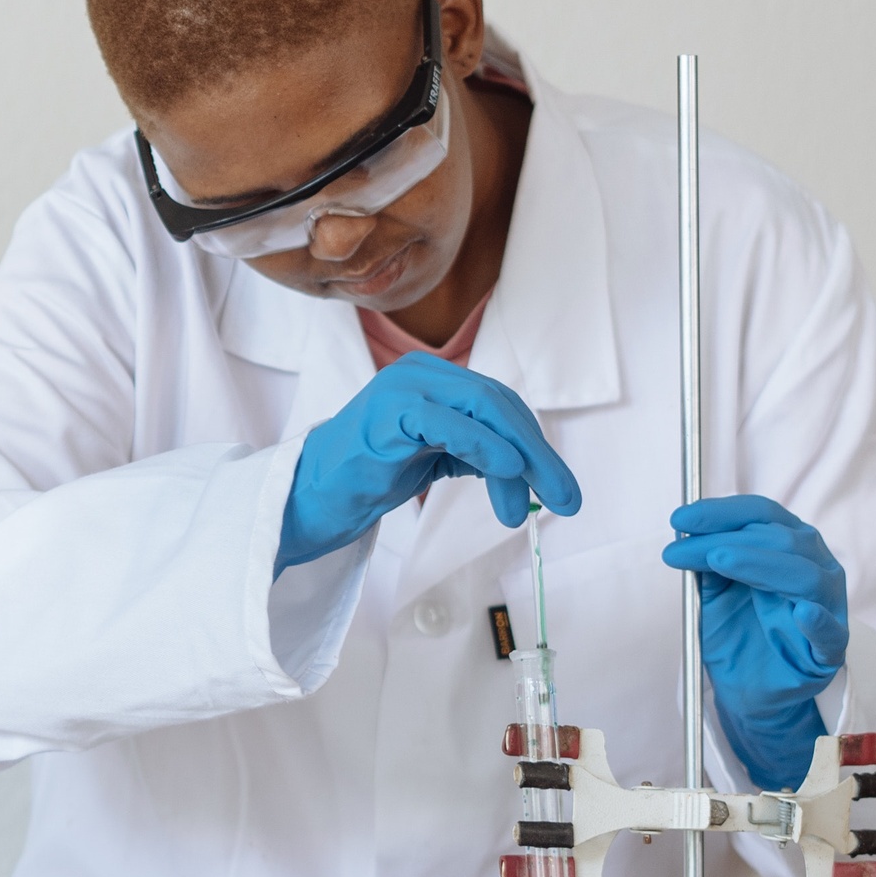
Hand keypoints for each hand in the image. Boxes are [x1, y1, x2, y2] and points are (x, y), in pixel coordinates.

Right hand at [279, 353, 581, 570]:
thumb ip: (476, 452)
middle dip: (538, 453)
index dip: (535, 444)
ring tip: (531, 503)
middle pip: (500, 404)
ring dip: (521, 458)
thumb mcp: (435, 458)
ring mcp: (403, 388)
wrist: (310, 495)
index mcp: (432, 379)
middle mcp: (421, 373)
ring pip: (484, 409)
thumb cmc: (367, 476)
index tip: (557, 487)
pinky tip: (508, 470)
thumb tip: (529, 470)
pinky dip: (486, 446)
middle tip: (564, 498)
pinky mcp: (389, 412)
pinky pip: (450, 424)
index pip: (501, 404)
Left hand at [663, 495, 848, 788]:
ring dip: (759, 564)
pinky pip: (830, 631)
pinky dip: (817, 620)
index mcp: (789, 545)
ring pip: (805, 575)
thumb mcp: (713, 589)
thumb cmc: (737, 629)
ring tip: (720, 560)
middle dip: (724, 540)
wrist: (748, 685)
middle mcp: (815, 566)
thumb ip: (707, 562)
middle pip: (779, 540)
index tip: (679, 520)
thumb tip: (685, 532)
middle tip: (679, 550)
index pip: (762, 514)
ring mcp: (827, 605)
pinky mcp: (830, 647)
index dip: (721, 512)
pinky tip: (803, 613)